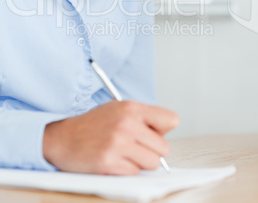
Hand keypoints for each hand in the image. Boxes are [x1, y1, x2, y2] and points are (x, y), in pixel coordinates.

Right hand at [43, 101, 178, 174]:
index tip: (153, 133)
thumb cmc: (93, 124)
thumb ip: (142, 117)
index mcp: (132, 108)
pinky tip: (114, 161)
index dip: (164, 130)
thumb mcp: (118, 109)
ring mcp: (118, 143)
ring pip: (153, 163)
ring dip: (141, 163)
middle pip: (164, 147)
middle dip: (152, 151)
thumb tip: (165, 133)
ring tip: (125, 155)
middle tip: (135, 147)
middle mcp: (127, 123)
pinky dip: (127, 171)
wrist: (62, 137)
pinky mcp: (109, 162)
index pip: (171, 119)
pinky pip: (135, 173)